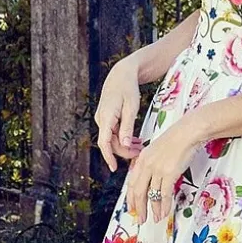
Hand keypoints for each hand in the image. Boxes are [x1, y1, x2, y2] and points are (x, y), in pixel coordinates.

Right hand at [94, 55, 145, 171]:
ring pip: (112, 138)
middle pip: (110, 143)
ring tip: (140, 147)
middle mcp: (101, 119)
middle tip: (140, 154)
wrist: (121, 74)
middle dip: (124, 151)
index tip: (114, 168)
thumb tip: (125, 146)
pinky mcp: (106, 118)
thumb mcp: (131, 108)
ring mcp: (102, 118)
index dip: (109, 157)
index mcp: (106, 117)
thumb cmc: (128, 88)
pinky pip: (113, 132)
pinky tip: (134, 140)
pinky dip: (123, 138)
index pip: (104, 142)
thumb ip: (127, 128)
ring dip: (125, 145)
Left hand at [125, 119, 199, 224]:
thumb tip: (152, 179)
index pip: (131, 182)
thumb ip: (152, 163)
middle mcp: (147, 165)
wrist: (188, 132)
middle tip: (140, 218)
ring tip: (155, 218)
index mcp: (142, 159)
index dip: (131, 197)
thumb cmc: (176, 139)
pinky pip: (164, 194)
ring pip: (152, 195)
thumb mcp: (157, 150)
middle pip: (138, 191)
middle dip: (139, 207)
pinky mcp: (169, 173)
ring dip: (153, 209)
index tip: (132, 207)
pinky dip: (164, 206)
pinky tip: (164, 212)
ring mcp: (157, 170)